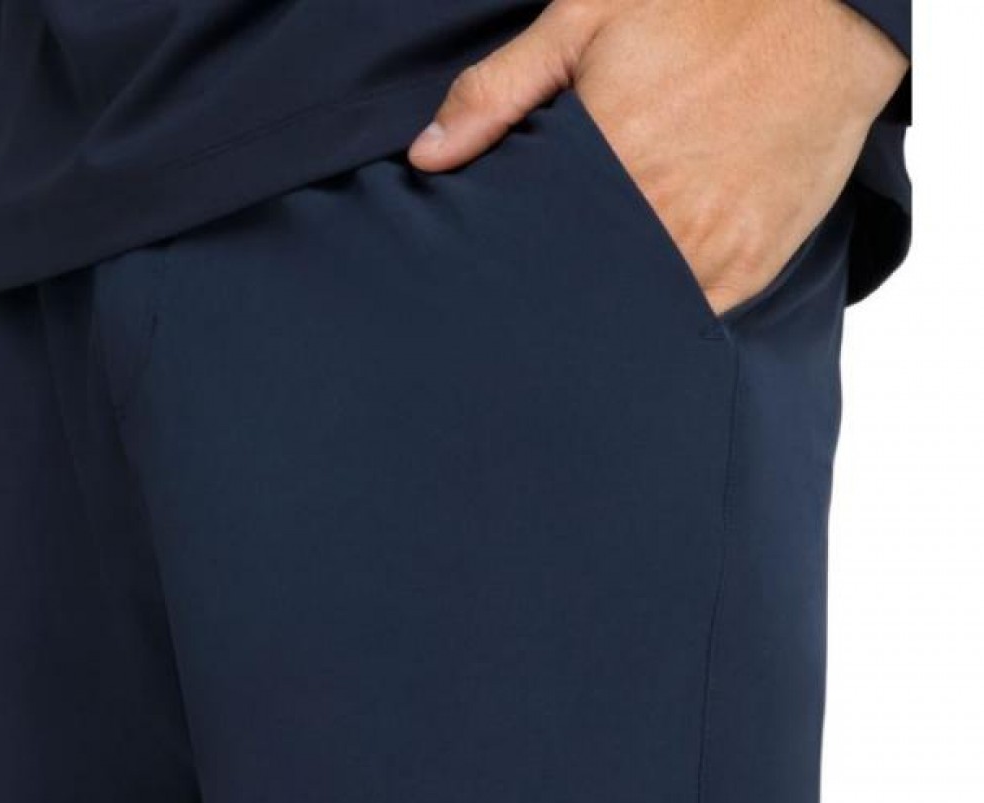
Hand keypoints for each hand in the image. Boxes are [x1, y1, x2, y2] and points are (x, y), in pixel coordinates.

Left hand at [409, 0, 907, 314]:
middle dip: (555, 295)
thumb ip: (498, 91)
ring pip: (635, 312)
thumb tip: (427, 157)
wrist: (832, 8)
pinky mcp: (751, 265)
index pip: (533, 253)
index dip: (510, 273)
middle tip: (533, 302)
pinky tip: (643, 295)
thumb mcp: (586, 17)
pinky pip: (692, 314)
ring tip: (587, 300)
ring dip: (609, 310)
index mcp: (608, 163)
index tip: (491, 284)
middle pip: (582, 290)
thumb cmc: (704, 3)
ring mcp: (709, 250)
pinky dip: (664, 311)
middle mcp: (659, 219)